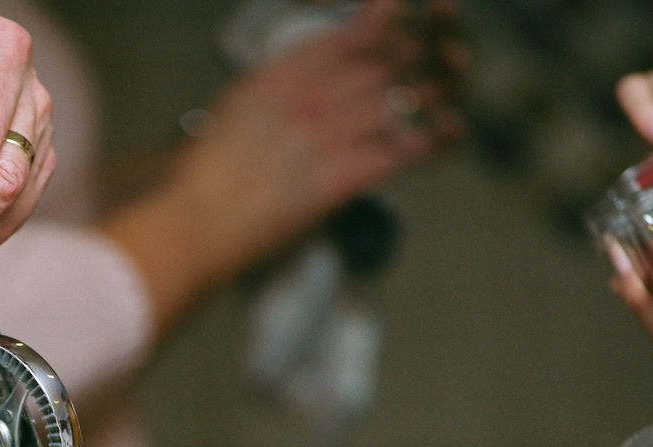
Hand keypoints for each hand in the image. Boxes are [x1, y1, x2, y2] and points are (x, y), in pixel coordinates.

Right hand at [99, 0, 464, 330]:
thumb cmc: (203, 178)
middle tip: (452, 53)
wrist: (196, 219)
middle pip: (388, 59)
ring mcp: (330, 133)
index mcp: (284, 73)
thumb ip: (270, 92)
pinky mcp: (343, 175)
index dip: (394, 21)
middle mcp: (313, 94)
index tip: (418, 15)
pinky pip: (404, 150)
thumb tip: (288, 89)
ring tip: (457, 90)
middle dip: (427, 51)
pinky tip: (452, 137)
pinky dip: (434, 141)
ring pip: (403, 99)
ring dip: (439, 91)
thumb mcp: (233, 111)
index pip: (354, 34)